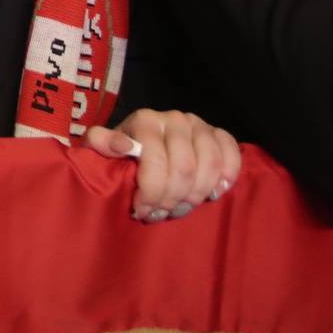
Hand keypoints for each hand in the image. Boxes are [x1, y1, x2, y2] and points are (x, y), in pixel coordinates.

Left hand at [86, 108, 241, 221]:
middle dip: (172, 199)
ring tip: (180, 207)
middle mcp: (175, 119)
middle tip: (161, 213)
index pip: (156, 162)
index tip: (141, 210)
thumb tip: (123, 145)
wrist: (142, 144)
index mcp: (145, 120)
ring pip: (210, 166)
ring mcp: (199, 125)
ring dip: (196, 195)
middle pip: (184, 169)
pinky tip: (213, 193)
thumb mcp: (100, 148)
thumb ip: (100, 143)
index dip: (150, 192)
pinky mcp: (218, 134)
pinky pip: (231, 154)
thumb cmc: (121, 153)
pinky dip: (226, 176)